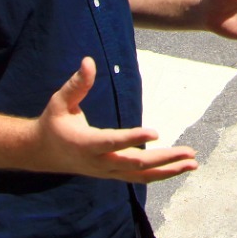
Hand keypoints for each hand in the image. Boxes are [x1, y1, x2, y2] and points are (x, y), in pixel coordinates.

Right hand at [37, 59, 197, 182]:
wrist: (43, 153)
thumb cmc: (54, 122)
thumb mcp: (60, 101)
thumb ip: (77, 84)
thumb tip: (88, 60)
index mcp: (86, 144)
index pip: (113, 142)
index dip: (133, 139)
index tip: (155, 132)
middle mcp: (99, 162)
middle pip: (136, 165)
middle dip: (164, 159)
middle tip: (189, 152)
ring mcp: (108, 171)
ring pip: (142, 175)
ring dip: (169, 170)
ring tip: (193, 161)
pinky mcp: (113, 174)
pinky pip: (140, 177)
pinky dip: (161, 173)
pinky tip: (180, 166)